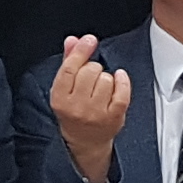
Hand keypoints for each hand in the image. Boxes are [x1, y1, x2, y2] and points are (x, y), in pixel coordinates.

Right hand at [48, 34, 132, 182]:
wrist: (84, 142)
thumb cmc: (73, 111)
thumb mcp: (64, 89)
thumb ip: (68, 62)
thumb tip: (73, 40)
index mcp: (60, 98)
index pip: (69, 69)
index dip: (80, 52)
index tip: (89, 40)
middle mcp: (76, 107)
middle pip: (89, 71)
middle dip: (93, 68)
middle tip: (91, 79)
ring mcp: (96, 113)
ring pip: (106, 79)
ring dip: (106, 78)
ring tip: (101, 88)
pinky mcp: (114, 117)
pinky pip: (122, 91)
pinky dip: (123, 81)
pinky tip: (119, 79)